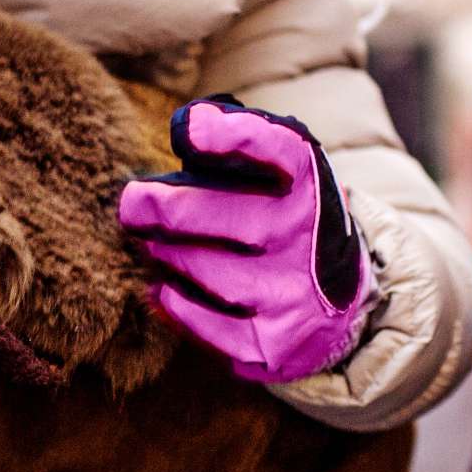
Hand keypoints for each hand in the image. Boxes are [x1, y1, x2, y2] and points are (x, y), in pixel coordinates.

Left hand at [119, 97, 370, 382]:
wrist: (339, 305)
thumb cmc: (285, 222)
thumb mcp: (282, 177)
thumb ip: (240, 143)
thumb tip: (186, 126)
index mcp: (307, 182)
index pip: (278, 150)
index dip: (232, 138)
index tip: (189, 130)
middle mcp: (304, 236)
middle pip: (221, 215)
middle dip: (162, 207)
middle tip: (132, 203)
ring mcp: (290, 294)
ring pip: (200, 269)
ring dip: (166, 254)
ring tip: (158, 246)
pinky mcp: (271, 345)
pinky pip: (200, 322)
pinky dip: (173, 300)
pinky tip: (164, 285)